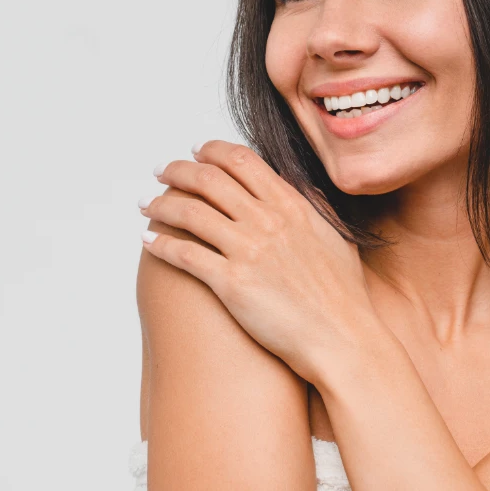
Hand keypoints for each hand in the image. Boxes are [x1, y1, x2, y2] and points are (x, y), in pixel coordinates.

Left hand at [138, 140, 380, 383]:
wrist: (341, 339)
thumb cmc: (343, 297)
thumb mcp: (337, 237)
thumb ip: (315, 207)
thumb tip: (299, 188)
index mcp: (292, 206)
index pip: (242, 161)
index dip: (212, 151)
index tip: (195, 152)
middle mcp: (267, 221)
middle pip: (208, 179)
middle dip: (178, 171)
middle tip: (162, 172)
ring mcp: (248, 251)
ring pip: (189, 213)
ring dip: (160, 204)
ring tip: (146, 204)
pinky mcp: (231, 283)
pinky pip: (183, 255)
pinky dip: (159, 243)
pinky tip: (147, 241)